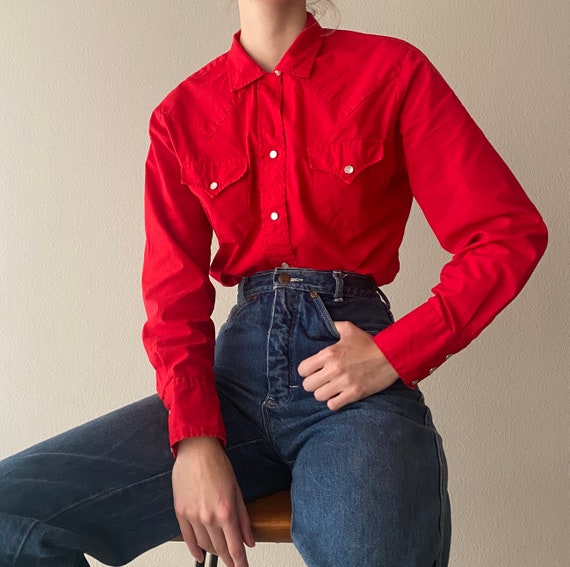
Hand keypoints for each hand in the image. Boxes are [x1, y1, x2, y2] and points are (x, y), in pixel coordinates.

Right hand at [172, 437, 253, 566]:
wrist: (196, 450)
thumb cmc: (217, 464)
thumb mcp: (237, 490)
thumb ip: (243, 518)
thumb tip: (249, 540)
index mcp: (226, 511)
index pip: (234, 547)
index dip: (240, 562)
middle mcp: (208, 517)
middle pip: (220, 549)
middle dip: (229, 560)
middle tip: (234, 565)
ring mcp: (192, 516)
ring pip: (205, 545)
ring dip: (214, 553)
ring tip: (221, 553)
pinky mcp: (180, 513)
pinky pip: (187, 539)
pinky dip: (194, 550)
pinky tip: (200, 555)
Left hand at [298, 320, 398, 409]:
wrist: (390, 356)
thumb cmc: (370, 344)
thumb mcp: (349, 329)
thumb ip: (333, 325)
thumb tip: (325, 324)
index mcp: (329, 353)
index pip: (302, 369)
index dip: (306, 371)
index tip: (313, 370)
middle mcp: (334, 369)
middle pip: (308, 385)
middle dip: (313, 383)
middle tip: (321, 380)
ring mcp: (344, 383)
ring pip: (318, 396)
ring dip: (323, 393)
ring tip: (330, 388)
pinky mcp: (354, 394)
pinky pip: (333, 405)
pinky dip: (334, 402)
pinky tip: (338, 396)